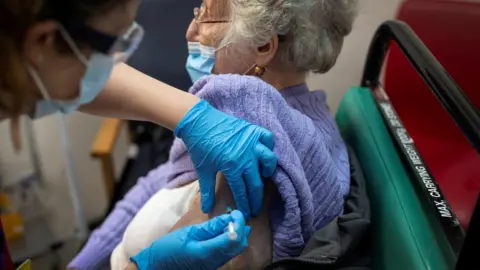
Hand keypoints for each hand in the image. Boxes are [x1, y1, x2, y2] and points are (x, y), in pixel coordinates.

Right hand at [131, 210, 250, 269]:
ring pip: (235, 251)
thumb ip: (210, 227)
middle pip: (239, 246)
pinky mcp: (212, 266)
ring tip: (230, 222)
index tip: (236, 212)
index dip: (239, 223)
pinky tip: (224, 232)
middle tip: (235, 216)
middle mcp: (214, 261)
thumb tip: (227, 218)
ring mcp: (214, 266)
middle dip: (242, 229)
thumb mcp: (188, 232)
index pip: (234, 237)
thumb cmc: (168, 248)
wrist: (157, 266)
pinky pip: (228, 254)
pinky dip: (231, 242)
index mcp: (207, 251)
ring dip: (238, 235)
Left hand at [175, 100, 276, 217]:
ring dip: (268, 170)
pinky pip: (267, 138)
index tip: (248, 213)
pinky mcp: (252, 130)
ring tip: (263, 176)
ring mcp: (251, 142)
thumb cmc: (200, 146)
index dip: (245, 204)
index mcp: (232, 167)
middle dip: (257, 198)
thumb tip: (207, 209)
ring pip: (268, 159)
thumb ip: (207, 190)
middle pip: (256, 182)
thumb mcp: (203, 170)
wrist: (199, 121)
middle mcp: (245, 156)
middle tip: (256, 207)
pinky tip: (263, 152)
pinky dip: (268, 145)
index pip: (242, 191)